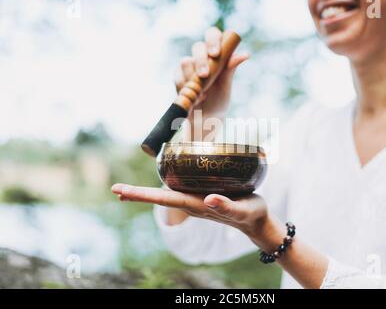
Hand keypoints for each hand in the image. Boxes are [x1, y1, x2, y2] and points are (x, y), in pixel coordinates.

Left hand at [111, 183, 268, 237]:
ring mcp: (195, 199)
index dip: (142, 194)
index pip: (165, 199)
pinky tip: (159, 180)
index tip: (121, 192)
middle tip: (114, 190)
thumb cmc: (251, 214)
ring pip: (166, 194)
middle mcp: (192, 203)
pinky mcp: (202, 194)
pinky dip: (163, 185)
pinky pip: (177, 189)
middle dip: (137, 194)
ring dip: (146, 192)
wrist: (256, 220)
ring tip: (126, 190)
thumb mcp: (243, 210)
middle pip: (159, 197)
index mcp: (197, 205)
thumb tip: (209, 199)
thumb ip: (227, 206)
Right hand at [175, 27, 249, 120]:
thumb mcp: (226, 86)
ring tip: (203, 93)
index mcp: (216, 54)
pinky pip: (178, 76)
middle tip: (205, 75)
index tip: (215, 54)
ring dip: (193, 78)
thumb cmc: (218, 101)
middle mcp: (202, 57)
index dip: (213, 40)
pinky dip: (186, 87)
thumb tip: (245, 54)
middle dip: (201, 60)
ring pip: (186, 61)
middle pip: (197, 46)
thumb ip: (230, 69)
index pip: (213, 35)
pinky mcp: (178, 76)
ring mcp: (189, 66)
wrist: (204, 120)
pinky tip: (195, 97)